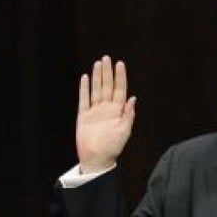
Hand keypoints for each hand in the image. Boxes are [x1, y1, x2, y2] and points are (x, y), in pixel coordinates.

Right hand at [75, 55, 136, 172]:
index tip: (120, 64)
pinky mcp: (83, 116)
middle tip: (107, 58)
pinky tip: (85, 78)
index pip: (119, 89)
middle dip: (107, 72)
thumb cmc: (112, 147)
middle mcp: (106, 109)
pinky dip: (84, 89)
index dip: (120, 77)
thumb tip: (133, 98)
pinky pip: (84, 99)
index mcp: (118, 111)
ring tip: (98, 64)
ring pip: (96, 90)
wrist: (96, 159)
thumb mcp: (124, 131)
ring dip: (97, 77)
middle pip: (107, 86)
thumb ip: (128, 115)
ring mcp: (95, 111)